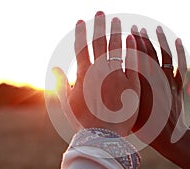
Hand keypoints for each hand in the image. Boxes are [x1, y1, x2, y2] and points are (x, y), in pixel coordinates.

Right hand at [53, 11, 139, 135]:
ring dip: (116, 32)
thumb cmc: (83, 122)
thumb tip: (55, 68)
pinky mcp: (133, 85)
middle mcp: (100, 72)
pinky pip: (134, 63)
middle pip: (99, 42)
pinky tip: (133, 38)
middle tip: (101, 12)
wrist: (104, 137)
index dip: (81, 32)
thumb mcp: (67, 104)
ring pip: (117, 48)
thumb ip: (61, 84)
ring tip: (117, 20)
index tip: (81, 21)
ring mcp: (117, 77)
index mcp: (84, 75)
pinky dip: (133, 49)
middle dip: (99, 25)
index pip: (81, 47)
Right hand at [132, 26, 189, 167]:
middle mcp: (155, 78)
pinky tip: (178, 41)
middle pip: (149, 53)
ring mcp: (168, 80)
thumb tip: (107, 80)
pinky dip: (180, 52)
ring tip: (155, 29)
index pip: (135, 57)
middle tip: (137, 27)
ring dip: (160, 40)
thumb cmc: (144, 126)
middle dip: (142, 38)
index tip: (128, 33)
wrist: (168, 136)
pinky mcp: (178, 85)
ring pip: (164, 55)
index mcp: (141, 83)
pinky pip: (180, 64)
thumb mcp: (126, 109)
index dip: (132, 43)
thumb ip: (119, 93)